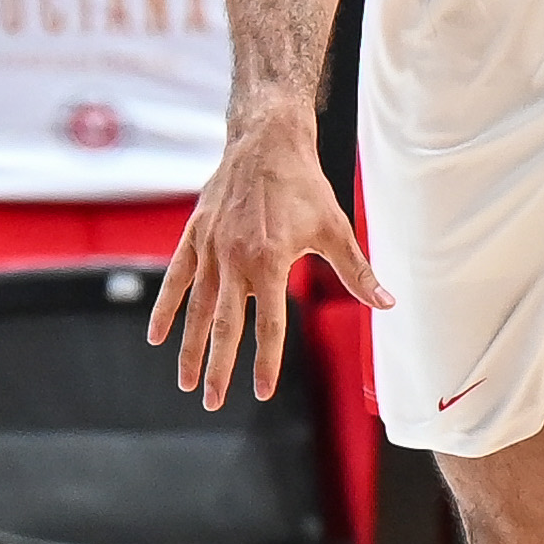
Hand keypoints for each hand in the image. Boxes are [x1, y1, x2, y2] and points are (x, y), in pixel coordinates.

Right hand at [148, 116, 390, 407]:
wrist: (266, 142)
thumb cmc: (305, 186)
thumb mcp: (335, 229)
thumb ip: (357, 272)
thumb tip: (387, 303)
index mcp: (271, 261)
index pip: (268, 324)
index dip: (266, 361)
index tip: (261, 392)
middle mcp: (235, 259)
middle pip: (226, 325)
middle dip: (219, 367)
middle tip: (212, 401)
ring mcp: (210, 248)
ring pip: (197, 308)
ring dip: (190, 347)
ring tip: (186, 382)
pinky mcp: (194, 236)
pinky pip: (176, 279)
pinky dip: (165, 307)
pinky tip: (155, 336)